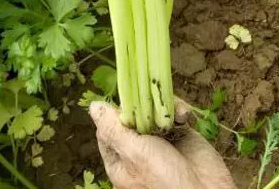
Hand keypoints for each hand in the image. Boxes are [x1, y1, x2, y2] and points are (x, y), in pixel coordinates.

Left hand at [89, 101, 236, 188]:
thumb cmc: (166, 182)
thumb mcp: (135, 154)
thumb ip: (113, 129)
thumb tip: (94, 107)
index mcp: (121, 159)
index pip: (108, 128)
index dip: (115, 111)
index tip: (125, 99)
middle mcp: (139, 149)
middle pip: (132, 114)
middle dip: (141, 103)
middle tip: (150, 101)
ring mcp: (161, 141)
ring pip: (154, 110)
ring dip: (163, 105)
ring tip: (173, 113)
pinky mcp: (182, 134)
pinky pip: (175, 113)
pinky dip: (179, 110)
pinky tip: (184, 117)